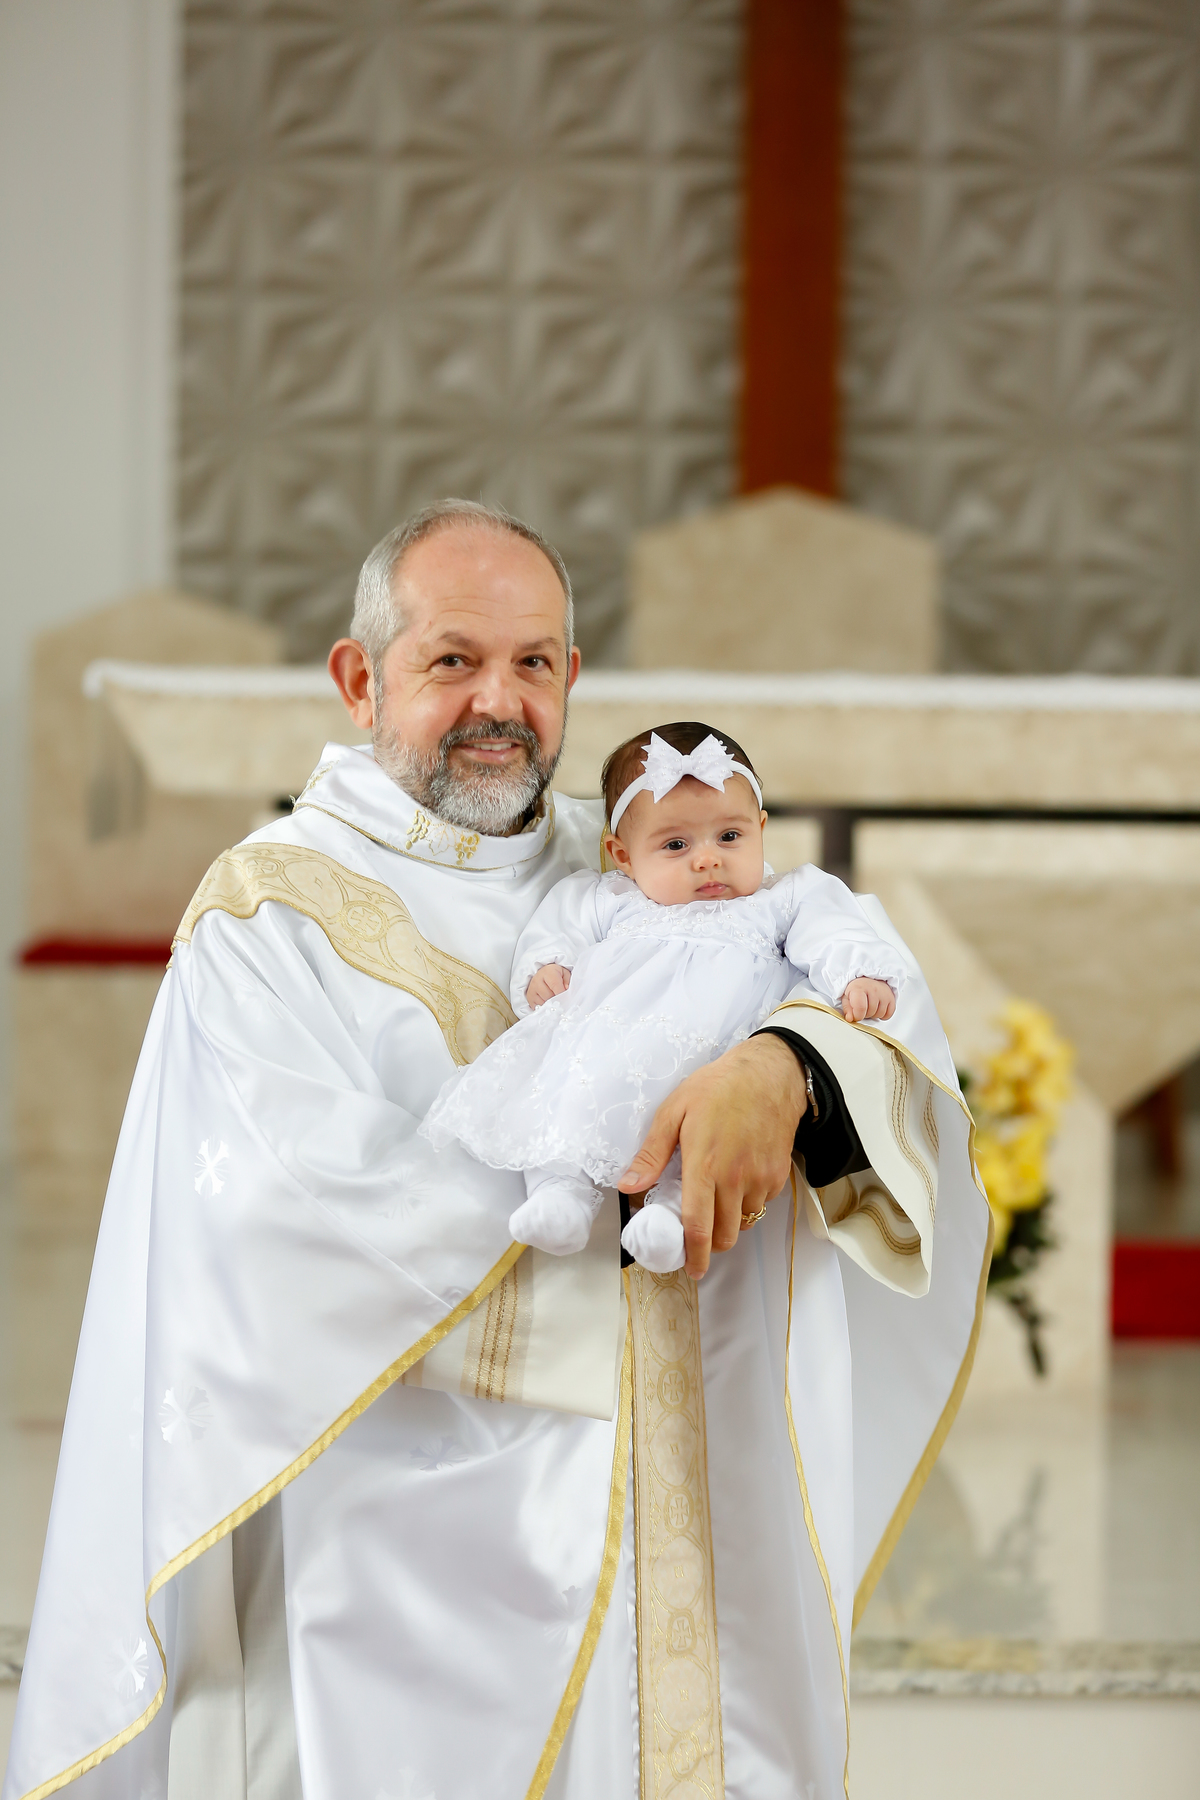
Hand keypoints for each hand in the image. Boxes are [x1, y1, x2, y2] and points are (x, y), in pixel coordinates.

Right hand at [525, 963, 570, 1008]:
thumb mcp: (564, 974)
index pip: (555, 985)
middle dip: (557, 1000)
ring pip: (543, 1003)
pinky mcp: (529, 998)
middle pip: (549, 996)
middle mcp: (537, 980)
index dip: (562, 994)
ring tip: (554, 1000)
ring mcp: (532, 989)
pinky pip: (538, 1007)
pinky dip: (545, 1008)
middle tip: (562, 1000)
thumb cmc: (555, 974)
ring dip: (551, 1005)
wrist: (542, 974)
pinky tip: (548, 1003)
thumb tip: (566, 990)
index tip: (567, 999)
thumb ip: (568, 981)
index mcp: (548, 972)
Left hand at [618, 1035, 804, 1279]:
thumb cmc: (717, 1087)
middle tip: (698, 1237)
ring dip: (729, 1223)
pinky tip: (736, 1184)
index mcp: (705, 1166)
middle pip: (725, 1235)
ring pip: (744, 1222)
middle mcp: (735, 1179)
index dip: (694, 1254)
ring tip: (715, 1203)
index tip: (690, 1269)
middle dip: (710, 1245)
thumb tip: (628, 1185)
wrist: (769, 1074)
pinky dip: (747, 1204)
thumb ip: (651, 1154)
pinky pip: (761, 1204)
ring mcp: (760, 1179)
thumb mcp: (674, 1111)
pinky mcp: (778, 1175)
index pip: (698, 1226)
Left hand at [841, 977, 894, 1022]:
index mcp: (859, 988)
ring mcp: (884, 993)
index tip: (856, 1015)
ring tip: (869, 1007)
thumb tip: (850, 1018)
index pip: (861, 1007)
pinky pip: (888, 1014)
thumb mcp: (847, 997)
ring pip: (880, 1014)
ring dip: (874, 1014)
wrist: (870, 979)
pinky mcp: (892, 998)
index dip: (858, 1016)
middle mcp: (873, 989)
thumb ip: (847, 1009)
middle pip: (870, 1012)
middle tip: (862, 1007)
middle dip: (865, 1014)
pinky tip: (877, 1008)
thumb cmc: (857, 989)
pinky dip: (883, 1015)